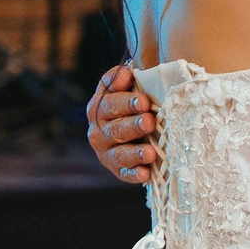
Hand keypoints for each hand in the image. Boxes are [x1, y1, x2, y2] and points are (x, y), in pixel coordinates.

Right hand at [86, 64, 160, 186]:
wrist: (136, 127)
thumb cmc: (134, 101)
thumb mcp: (126, 86)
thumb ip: (121, 78)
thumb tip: (126, 74)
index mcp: (99, 108)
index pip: (110, 104)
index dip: (126, 103)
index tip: (144, 101)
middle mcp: (98, 132)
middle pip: (115, 129)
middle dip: (133, 126)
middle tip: (150, 122)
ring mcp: (107, 153)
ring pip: (120, 154)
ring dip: (135, 153)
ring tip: (151, 152)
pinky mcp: (117, 169)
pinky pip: (124, 173)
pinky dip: (134, 174)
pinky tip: (145, 174)